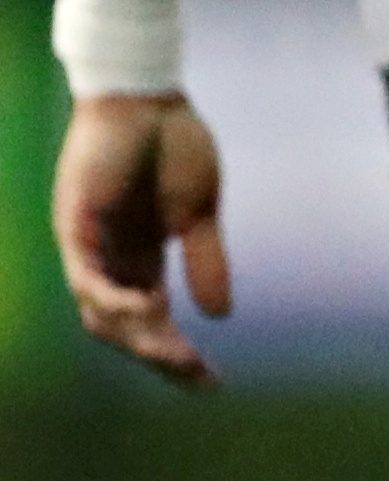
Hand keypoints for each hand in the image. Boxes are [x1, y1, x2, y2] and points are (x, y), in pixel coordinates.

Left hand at [56, 91, 226, 389]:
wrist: (147, 97)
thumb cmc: (174, 145)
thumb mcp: (199, 213)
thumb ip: (206, 261)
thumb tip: (219, 316)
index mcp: (139, 258)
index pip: (151, 322)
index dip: (177, 354)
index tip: (212, 383)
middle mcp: (109, 260)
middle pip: (122, 329)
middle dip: (159, 357)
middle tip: (197, 374)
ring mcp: (89, 245)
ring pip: (100, 314)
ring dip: (137, 338)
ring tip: (175, 352)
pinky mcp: (75, 225)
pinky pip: (86, 278)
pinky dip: (112, 300)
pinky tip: (147, 310)